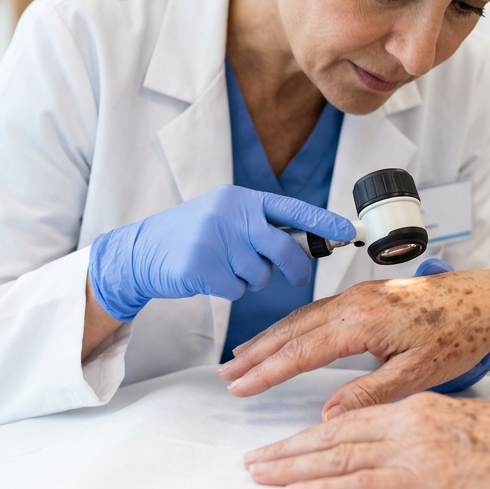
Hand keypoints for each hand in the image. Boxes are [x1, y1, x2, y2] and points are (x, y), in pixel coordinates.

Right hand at [88, 185, 355, 321]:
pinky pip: (237, 289)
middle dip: (294, 268)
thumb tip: (307, 244)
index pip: (293, 209)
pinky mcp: (201, 265)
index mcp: (241, 199)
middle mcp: (231, 213)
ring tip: (225, 267)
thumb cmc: (191, 236)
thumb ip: (260, 226)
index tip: (349, 232)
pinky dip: (228, 289)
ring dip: (249, 279)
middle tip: (295, 277)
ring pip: (261, 274)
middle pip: (284, 248)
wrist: (140, 251)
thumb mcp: (224, 217)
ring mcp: (215, 238)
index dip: (323, 222)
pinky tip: (210, 277)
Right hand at [221, 266, 489, 419]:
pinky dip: (294, 325)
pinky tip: (286, 335)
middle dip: (257, 352)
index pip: (301, 350)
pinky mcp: (368, 294)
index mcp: (363, 320)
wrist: (488, 298)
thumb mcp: (417, 373)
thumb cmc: (460, 333)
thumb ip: (369, 393)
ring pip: (303, 316)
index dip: (267, 371)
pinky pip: (319, 309)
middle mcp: (355, 301)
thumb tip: (329, 414)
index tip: (242, 386)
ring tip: (245, 355)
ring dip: (271, 337)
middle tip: (227, 371)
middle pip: (293, 329)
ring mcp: (361, 294)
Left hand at [243, 393, 489, 488]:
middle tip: (253, 461)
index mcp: (413, 407)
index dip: (307, 433)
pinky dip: (327, 488)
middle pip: (332, 435)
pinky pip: (364, 483)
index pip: (347, 419)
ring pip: (338, 456)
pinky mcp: (426, 479)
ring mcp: (414, 450)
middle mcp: (406, 422)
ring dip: (293, 466)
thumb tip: (388, 444)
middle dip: (287, 449)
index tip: (280, 445)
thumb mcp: (457, 424)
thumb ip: (418, 429)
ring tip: (262, 474)